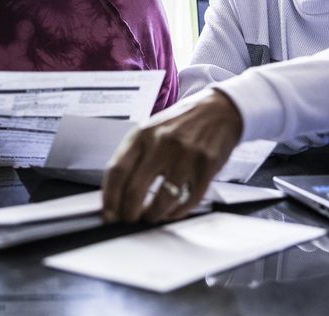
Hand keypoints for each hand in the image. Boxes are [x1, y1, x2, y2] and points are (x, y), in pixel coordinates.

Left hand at [101, 90, 243, 223]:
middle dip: (128, 213)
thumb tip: (117, 192)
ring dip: (153, 215)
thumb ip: (135, 155)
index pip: (117, 170)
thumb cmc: (181, 123)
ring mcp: (185, 156)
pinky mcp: (206, 167)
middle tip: (129, 219)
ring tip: (151, 216)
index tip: (108, 213)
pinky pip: (188, 201)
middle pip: (135, 190)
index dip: (109, 198)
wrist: (220, 110)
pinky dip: (177, 212)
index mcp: (143, 133)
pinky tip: (172, 211)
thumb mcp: (152, 129)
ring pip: (162, 201)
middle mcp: (162, 143)